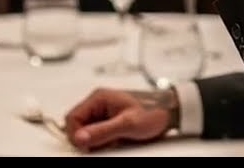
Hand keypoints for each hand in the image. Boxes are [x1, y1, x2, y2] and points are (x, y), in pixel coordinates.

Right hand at [63, 88, 177, 151]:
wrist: (171, 113)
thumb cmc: (153, 111)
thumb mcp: (127, 124)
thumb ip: (102, 131)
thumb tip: (80, 138)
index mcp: (99, 98)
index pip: (73, 118)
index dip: (76, 134)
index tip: (86, 146)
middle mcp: (99, 104)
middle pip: (78, 125)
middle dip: (86, 139)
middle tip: (101, 146)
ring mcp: (104, 113)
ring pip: (87, 131)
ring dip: (95, 141)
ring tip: (112, 143)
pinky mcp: (110, 122)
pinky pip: (97, 135)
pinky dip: (102, 142)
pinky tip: (115, 143)